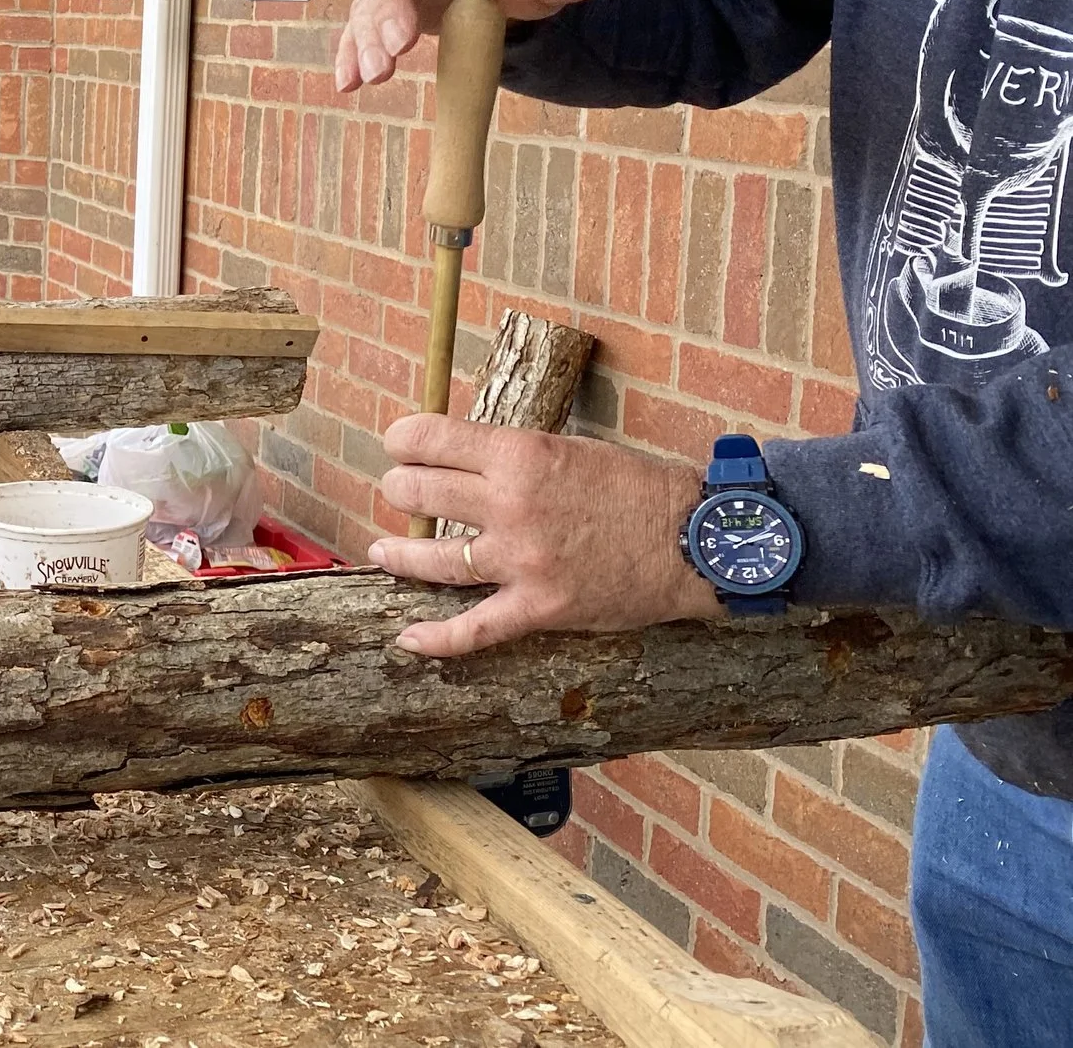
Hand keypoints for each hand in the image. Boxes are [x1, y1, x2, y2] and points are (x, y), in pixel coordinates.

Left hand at [366, 413, 721, 656]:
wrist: (696, 538)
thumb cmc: (639, 487)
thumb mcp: (571, 448)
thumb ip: (515, 455)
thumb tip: (464, 456)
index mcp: (520, 454)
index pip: (429, 438)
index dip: (403, 441)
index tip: (398, 445)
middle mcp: (510, 504)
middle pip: (419, 492)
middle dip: (401, 489)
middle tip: (402, 492)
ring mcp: (522, 560)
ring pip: (431, 558)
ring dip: (398, 552)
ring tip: (383, 549)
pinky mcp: (539, 607)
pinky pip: (474, 630)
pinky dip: (436, 639)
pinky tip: (407, 640)